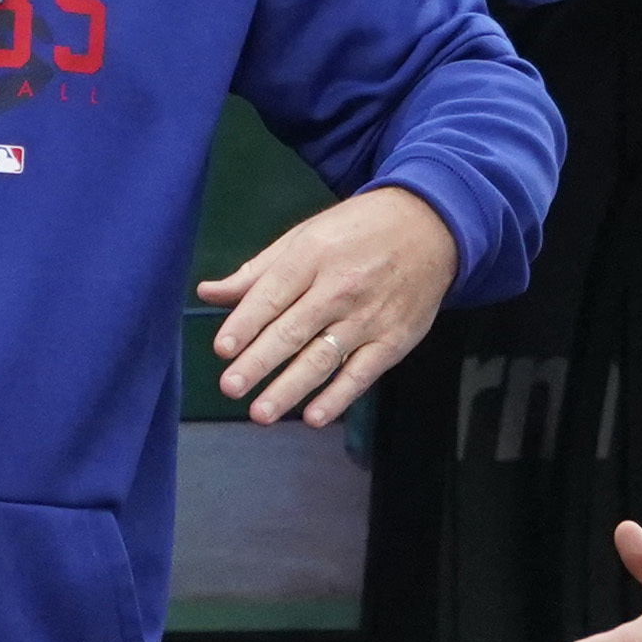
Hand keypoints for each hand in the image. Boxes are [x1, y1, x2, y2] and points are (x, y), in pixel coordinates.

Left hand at [197, 183, 455, 426]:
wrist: (433, 224)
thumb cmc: (359, 230)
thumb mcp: (307, 235)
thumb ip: (258, 270)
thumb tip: (208, 292)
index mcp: (314, 254)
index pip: (274, 293)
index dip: (246, 322)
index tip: (222, 348)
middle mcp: (341, 286)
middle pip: (294, 329)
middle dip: (259, 361)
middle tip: (230, 388)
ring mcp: (370, 315)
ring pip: (324, 357)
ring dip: (291, 388)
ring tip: (261, 413)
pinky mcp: (395, 338)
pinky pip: (363, 372)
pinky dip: (339, 396)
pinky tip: (315, 416)